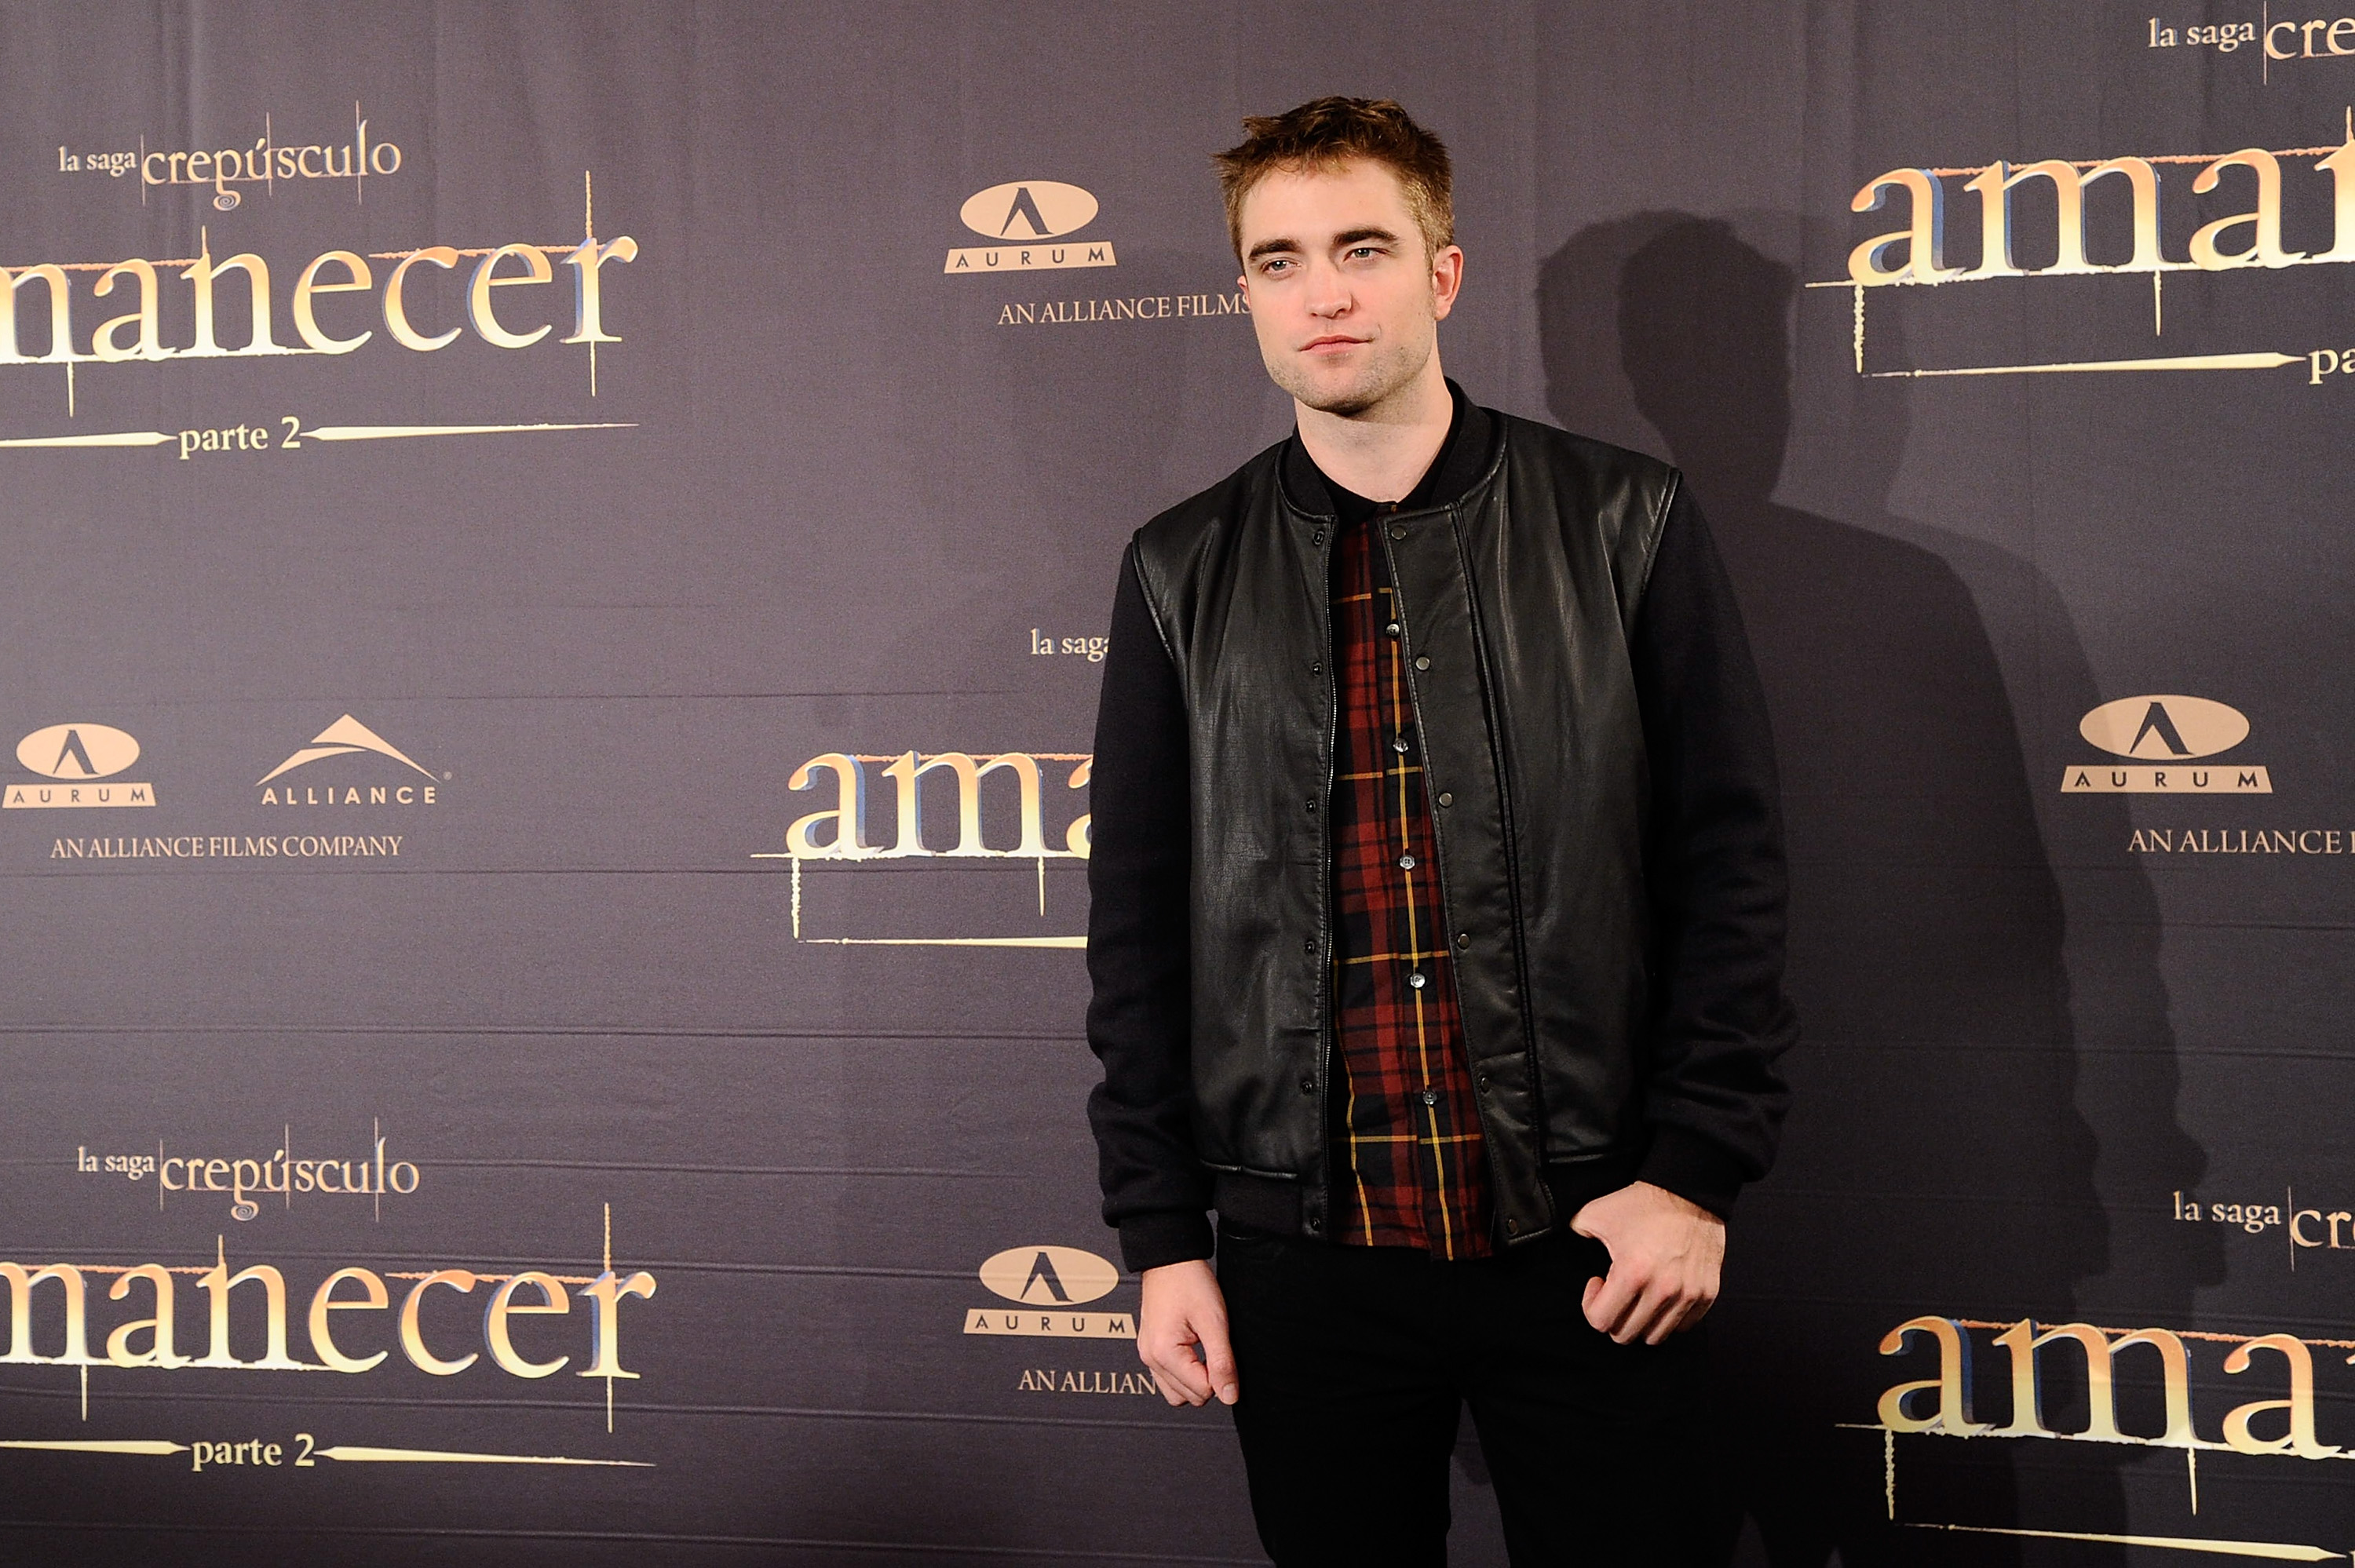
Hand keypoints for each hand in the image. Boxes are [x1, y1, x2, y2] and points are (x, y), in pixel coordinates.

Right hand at [1137, 1259, 1238, 1406]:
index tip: (1223, 1351)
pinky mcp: (1150, 1349)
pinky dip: (1184, 1372)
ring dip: (1195, 1379)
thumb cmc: (1189, 1282)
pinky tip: (1194, 1351)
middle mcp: (1150, 1358)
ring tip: (1205, 1350)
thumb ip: (1222, 1362)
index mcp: (1164, 1353)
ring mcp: (1147, 1354)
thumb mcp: (1214, 1322)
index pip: (1202, 1391)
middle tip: (1216, 1347)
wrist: (1170, 1260)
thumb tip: (1229, 1395)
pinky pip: (1167, 1378)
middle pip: (1189, 1397)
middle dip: (1208, 1378)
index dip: (1221, 1375)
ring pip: (1177, 1393)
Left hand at [1569, 1180, 1723, 1345]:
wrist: (1690, 1192)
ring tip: (1638, 1296)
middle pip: (1626, 1334)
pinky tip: (1660, 1295)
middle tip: (1616, 1292)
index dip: (1591, 1306)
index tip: (1598, 1284)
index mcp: (1632, 1273)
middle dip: (1614, 1317)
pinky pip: (1682, 1326)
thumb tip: (1568, 1246)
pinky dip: (1668, 1318)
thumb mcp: (1596, 1213)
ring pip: (1655, 1336)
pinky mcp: (1707, 1294)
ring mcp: (1688, 1295)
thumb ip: (1576, 1234)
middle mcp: (1662, 1290)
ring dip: (1640, 1321)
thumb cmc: (1643, 1204)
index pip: (1601, 1322)